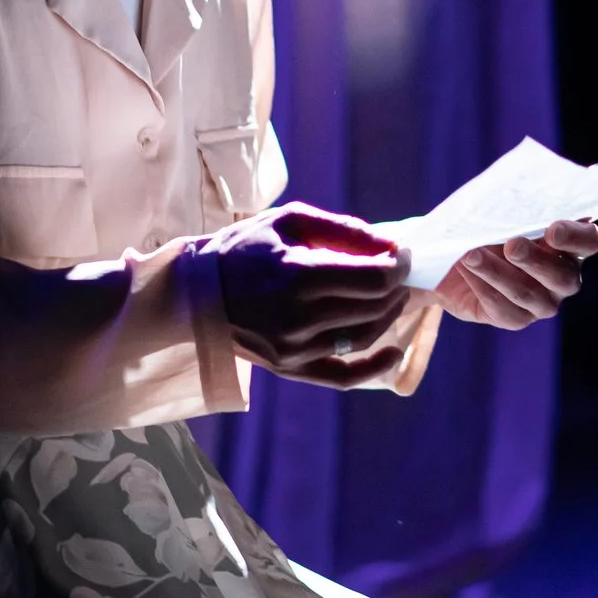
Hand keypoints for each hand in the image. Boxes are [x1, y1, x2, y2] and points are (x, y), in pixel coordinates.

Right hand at [212, 202, 411, 385]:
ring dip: (390, 314)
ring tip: (393, 295)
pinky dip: (375, 367)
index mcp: (298, 274)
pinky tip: (394, 352)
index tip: (402, 254)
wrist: (194, 294)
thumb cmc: (244, 248)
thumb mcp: (289, 221)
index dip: (399, 265)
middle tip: (399, 270)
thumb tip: (390, 244)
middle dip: (397, 286)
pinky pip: (343, 377)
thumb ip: (342, 229)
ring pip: (364, 336)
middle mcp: (297, 317)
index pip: (374, 278)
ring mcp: (293, 349)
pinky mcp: (289, 368)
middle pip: (374, 306)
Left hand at [433, 219, 597, 329]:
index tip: (552, 230)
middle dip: (536, 260)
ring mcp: (542, 302)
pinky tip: (467, 270)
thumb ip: (514, 207)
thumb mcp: (501, 210)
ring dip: (498, 273)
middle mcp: (563, 276)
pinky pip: (504, 310)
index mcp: (570, 243)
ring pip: (530, 295)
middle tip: (511, 245)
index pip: (589, 241)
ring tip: (471, 255)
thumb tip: (508, 201)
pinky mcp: (516, 318)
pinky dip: (483, 288)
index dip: (576, 237)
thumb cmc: (488, 224)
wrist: (456, 253)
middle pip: (564, 275)